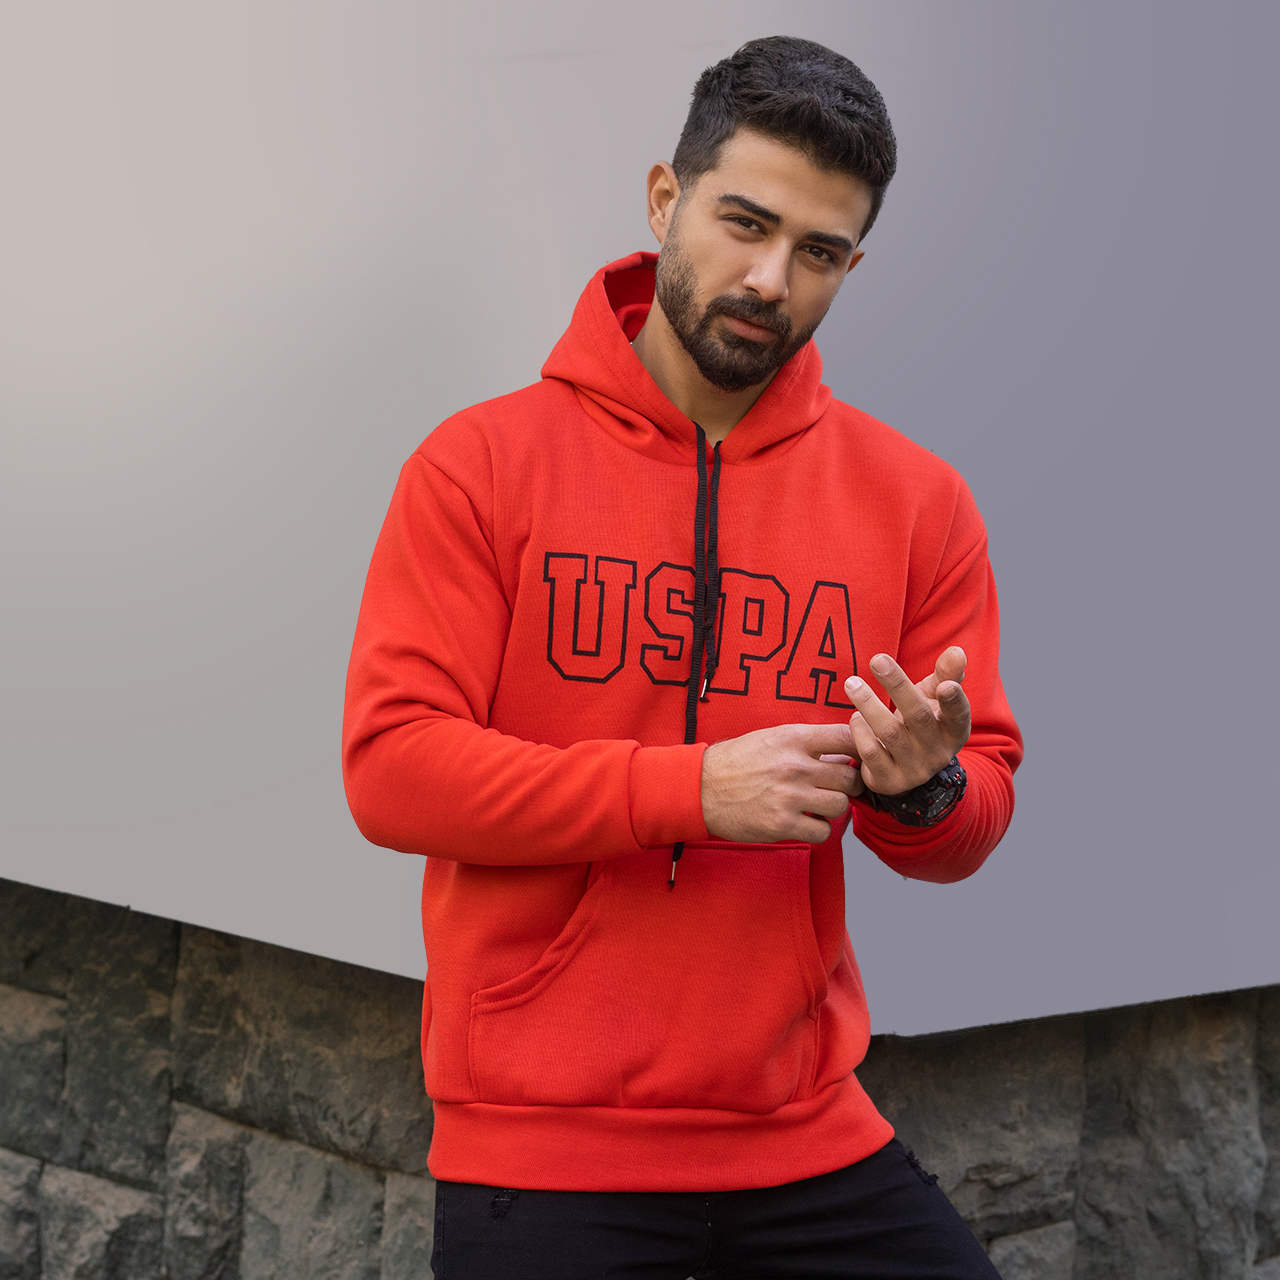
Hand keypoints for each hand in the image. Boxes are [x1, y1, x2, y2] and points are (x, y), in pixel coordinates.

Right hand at [701, 723, 864, 843]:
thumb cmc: (736, 761)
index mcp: (793, 739)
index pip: (847, 737)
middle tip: (834, 787)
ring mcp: (790, 796)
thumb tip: (844, 754)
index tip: (856, 758)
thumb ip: (807, 744)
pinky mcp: (782, 824)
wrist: (699, 788)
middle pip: (850, 777)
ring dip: (832, 808)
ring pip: (841, 806)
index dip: (859, 748)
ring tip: (816, 805)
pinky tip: (805, 821)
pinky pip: (823, 831)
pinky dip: (818, 829)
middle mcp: (795, 766)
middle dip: (847, 785)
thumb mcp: (770, 738)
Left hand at [844, 646, 969, 795]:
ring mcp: (914, 769)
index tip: (946, 685)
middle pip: (918, 716)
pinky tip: (855, 717)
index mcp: (953, 730)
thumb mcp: (934, 698)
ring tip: (852, 683)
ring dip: (868, 704)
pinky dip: (859, 731)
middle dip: (897, 686)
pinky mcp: (889, 781)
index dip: (954, 701)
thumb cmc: (920, 722)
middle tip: (877, 659)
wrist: (902, 767)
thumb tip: (957, 651)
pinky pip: (871, 752)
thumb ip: (946, 674)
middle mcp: (937, 752)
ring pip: (890, 733)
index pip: (958, 715)